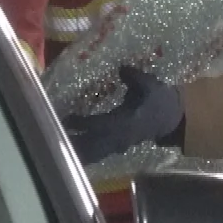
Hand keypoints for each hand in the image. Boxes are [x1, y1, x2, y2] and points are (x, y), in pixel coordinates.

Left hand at [62, 66, 184, 163]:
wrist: (172, 118)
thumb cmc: (160, 100)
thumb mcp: (151, 85)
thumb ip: (135, 77)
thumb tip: (121, 68)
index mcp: (128, 121)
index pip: (101, 124)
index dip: (83, 123)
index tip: (65, 119)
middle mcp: (121, 136)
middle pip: (92, 144)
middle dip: (73, 142)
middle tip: (51, 138)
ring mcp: (118, 144)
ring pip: (94, 152)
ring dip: (75, 151)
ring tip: (55, 148)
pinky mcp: (116, 146)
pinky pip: (97, 154)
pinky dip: (84, 154)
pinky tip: (69, 151)